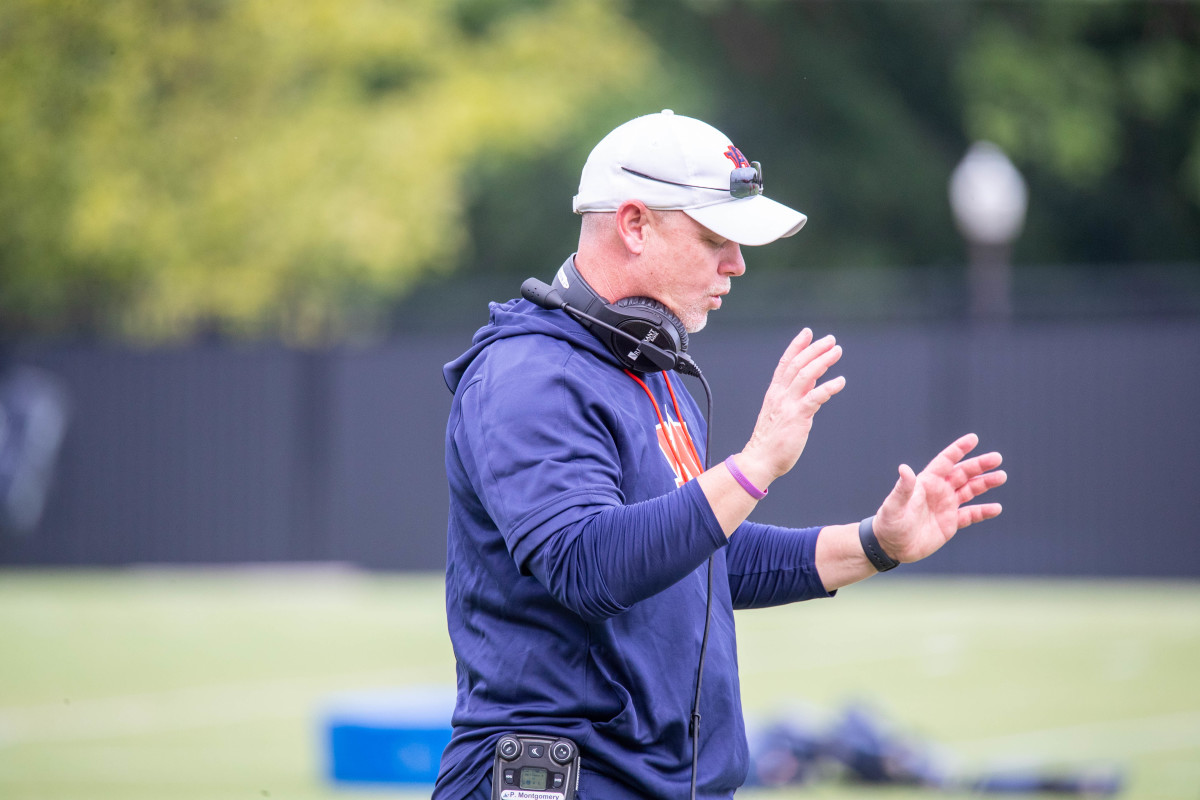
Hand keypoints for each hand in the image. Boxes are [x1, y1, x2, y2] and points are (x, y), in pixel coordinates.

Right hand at [739, 328, 845, 484]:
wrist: (760, 459)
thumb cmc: (771, 440)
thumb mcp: (780, 413)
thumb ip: (794, 397)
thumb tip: (810, 384)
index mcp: (775, 393)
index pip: (785, 363)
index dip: (797, 346)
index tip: (807, 332)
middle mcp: (780, 395)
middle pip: (798, 364)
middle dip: (814, 349)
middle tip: (831, 340)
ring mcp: (788, 405)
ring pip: (806, 374)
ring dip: (823, 361)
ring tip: (837, 351)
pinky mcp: (798, 417)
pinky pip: (815, 397)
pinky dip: (829, 387)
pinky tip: (840, 381)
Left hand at [873, 433, 1005, 563]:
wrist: (891, 546)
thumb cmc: (889, 522)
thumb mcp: (894, 505)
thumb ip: (903, 488)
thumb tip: (904, 468)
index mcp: (926, 482)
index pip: (945, 461)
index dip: (958, 449)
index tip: (973, 438)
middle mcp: (938, 491)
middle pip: (963, 473)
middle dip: (979, 465)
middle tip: (997, 458)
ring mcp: (946, 506)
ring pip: (970, 490)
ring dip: (985, 483)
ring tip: (1002, 476)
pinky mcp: (950, 523)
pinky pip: (971, 515)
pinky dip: (983, 511)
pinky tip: (996, 508)